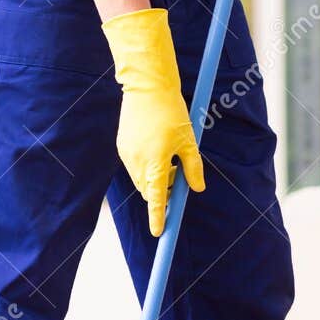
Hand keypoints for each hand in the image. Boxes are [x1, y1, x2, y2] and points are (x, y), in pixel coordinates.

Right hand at [103, 9, 205, 236]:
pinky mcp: (122, 145)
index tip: (159, 232)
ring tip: (169, 158)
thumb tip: (197, 189)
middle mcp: (136, 162)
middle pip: (149, 191)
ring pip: (141, 179)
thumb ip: (193, 168)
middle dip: (162, 193)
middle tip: (178, 179)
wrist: (147, 87)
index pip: (156, 199)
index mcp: (155, 163)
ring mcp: (126, 154)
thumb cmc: (172, 113)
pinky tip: (157, 148)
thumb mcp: (189, 142)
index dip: (158, 217)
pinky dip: (146, 166)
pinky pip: (134, 165)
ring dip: (154, 178)